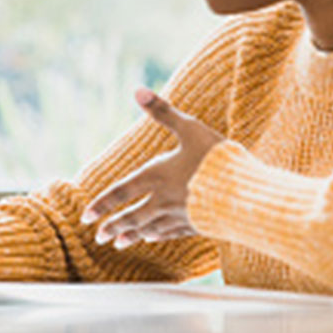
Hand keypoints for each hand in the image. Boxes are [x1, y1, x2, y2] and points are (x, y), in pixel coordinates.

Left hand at [79, 87, 222, 248]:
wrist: (246, 193)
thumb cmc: (217, 158)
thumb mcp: (190, 128)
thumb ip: (163, 112)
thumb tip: (137, 90)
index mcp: (156, 176)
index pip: (120, 193)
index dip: (101, 204)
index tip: (85, 216)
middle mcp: (163, 200)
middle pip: (131, 216)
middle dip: (112, 226)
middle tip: (97, 236)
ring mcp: (180, 215)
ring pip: (149, 228)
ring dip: (131, 235)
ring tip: (117, 243)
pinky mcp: (197, 225)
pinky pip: (171, 232)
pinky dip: (158, 235)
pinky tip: (152, 238)